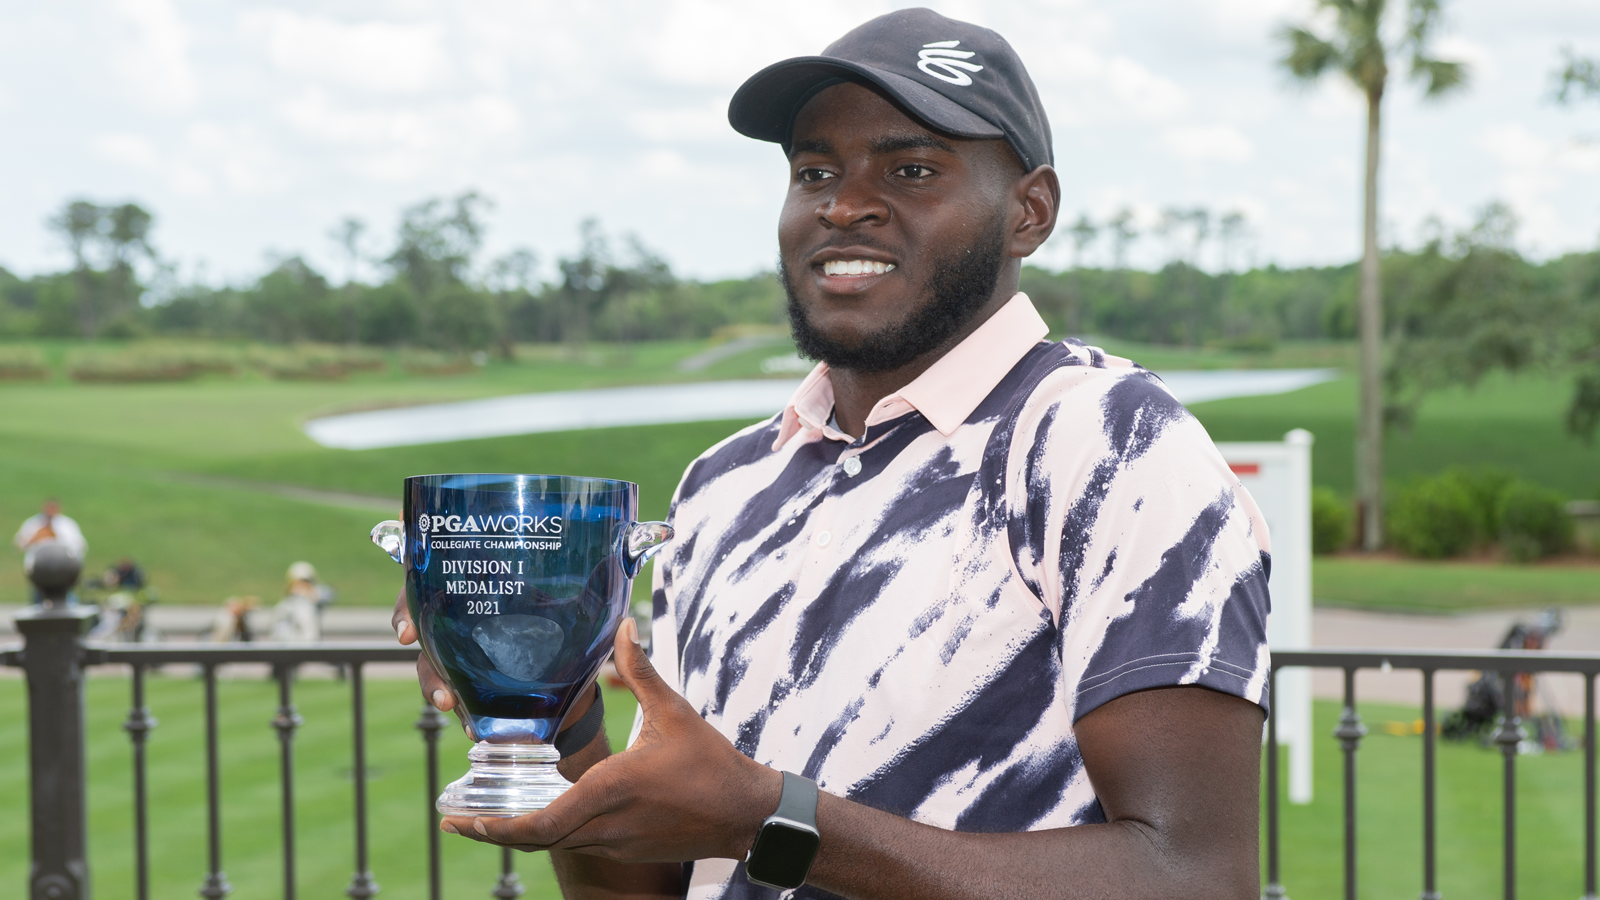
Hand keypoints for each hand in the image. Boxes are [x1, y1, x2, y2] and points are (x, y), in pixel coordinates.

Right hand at [393, 586, 602, 750]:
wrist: (578, 691)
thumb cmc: (575, 640)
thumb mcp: (584, 612)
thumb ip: (594, 590)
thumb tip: (613, 563)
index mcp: (488, 596)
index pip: (436, 581)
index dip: (411, 596)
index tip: (406, 621)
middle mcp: (468, 624)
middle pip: (422, 618)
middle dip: (410, 628)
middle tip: (410, 642)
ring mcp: (466, 660)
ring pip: (431, 664)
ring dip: (432, 682)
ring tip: (447, 700)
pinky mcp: (473, 694)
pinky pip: (455, 699)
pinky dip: (461, 713)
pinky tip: (470, 726)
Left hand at [440, 618, 782, 862]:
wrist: (747, 815)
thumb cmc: (712, 764)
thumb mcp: (674, 712)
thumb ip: (641, 671)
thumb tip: (623, 626)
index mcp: (610, 790)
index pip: (538, 824)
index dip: (494, 827)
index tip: (461, 819)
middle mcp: (605, 824)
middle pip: (534, 840)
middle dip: (492, 831)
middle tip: (455, 818)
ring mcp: (616, 844)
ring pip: (555, 843)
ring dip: (521, 832)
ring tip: (487, 815)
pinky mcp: (628, 851)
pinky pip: (579, 842)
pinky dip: (553, 831)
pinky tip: (541, 813)